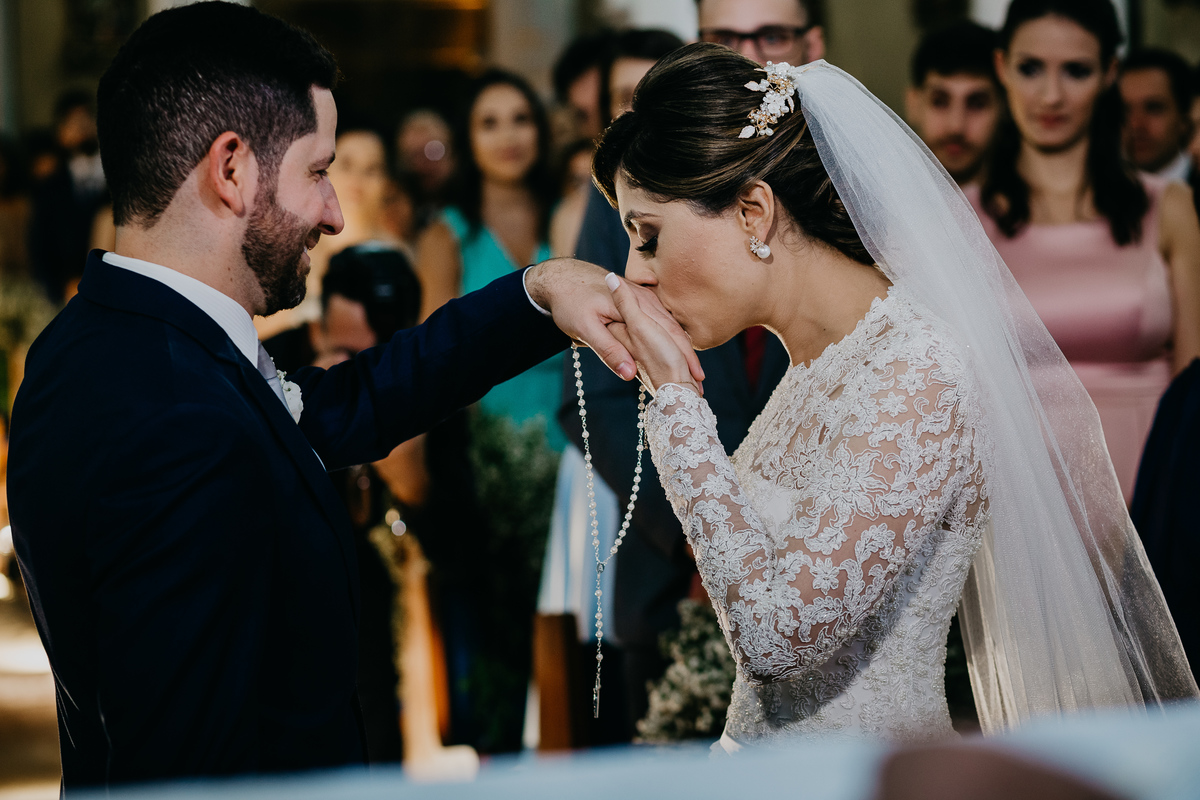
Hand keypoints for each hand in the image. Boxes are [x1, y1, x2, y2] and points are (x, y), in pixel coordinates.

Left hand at [525, 258, 703, 384]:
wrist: (562, 279)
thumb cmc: (571, 304)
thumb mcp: (586, 329)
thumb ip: (609, 350)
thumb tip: (629, 375)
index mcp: (638, 305)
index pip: (671, 334)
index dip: (685, 358)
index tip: (694, 381)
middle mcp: (646, 300)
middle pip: (675, 331)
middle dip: (688, 357)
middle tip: (699, 384)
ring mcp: (644, 300)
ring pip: (670, 327)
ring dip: (682, 350)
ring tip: (692, 375)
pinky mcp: (639, 303)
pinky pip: (660, 323)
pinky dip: (670, 340)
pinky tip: (675, 355)